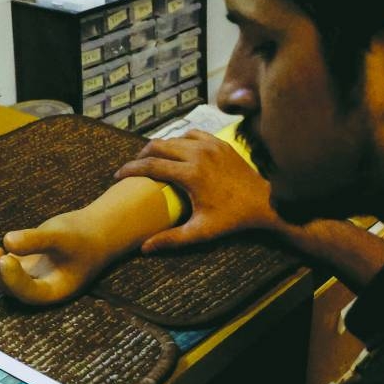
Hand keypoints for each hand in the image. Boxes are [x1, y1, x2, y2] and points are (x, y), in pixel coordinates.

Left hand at [0, 209, 114, 304]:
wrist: (95, 232)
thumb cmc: (82, 236)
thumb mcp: (62, 235)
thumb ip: (37, 240)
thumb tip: (7, 241)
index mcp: (56, 291)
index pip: (29, 292)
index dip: (14, 279)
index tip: (4, 257)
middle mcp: (41, 289)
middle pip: (13, 289)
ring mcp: (31, 279)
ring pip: (4, 281)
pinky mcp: (25, 267)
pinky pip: (3, 269)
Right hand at [114, 129, 278, 252]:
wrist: (264, 202)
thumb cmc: (232, 218)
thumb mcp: (201, 232)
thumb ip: (171, 239)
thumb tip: (144, 249)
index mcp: (191, 173)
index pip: (151, 165)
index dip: (131, 169)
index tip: (118, 174)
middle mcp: (198, 153)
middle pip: (158, 145)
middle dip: (141, 155)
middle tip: (133, 167)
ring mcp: (210, 144)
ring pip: (174, 137)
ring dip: (159, 147)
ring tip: (151, 159)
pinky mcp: (220, 142)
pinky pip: (192, 134)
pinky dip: (180, 140)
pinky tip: (177, 151)